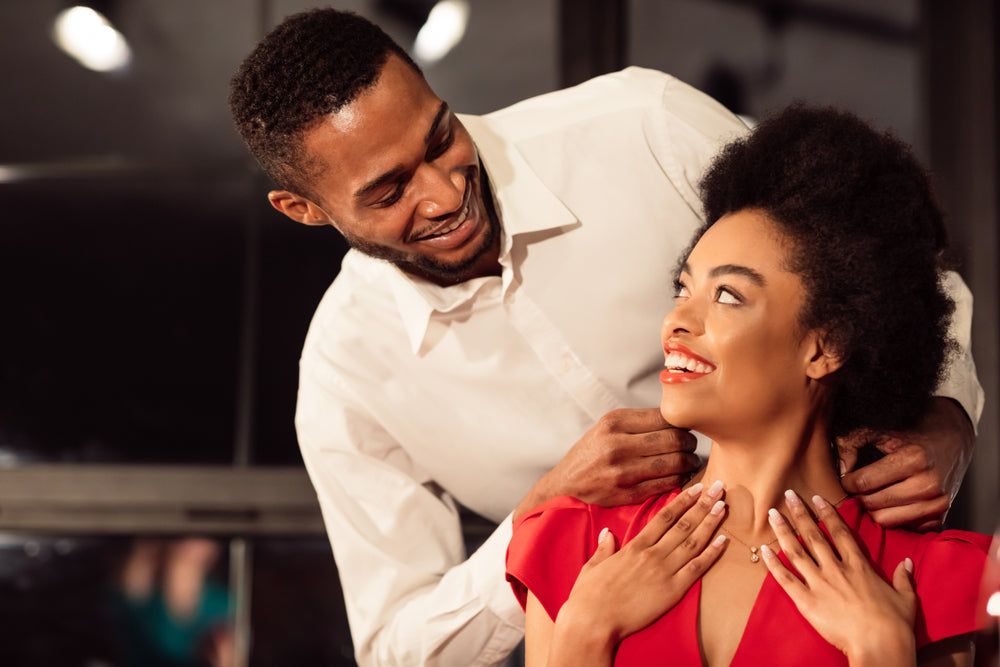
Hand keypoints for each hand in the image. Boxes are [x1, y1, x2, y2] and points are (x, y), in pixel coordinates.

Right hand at [515, 408, 699, 519]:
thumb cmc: (592, 452)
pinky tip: (678, 475)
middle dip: (689, 442)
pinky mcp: (626, 493)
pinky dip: (678, 478)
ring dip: (689, 461)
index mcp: (614, 422)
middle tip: (691, 445)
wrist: (566, 484)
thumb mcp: (608, 427)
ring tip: (690, 460)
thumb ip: (639, 421)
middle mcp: (617, 445)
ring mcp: (621, 471)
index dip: (682, 422)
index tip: (685, 427)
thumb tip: (679, 416)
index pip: (664, 417)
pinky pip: (665, 484)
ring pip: (674, 462)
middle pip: (673, 439)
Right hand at [550, 482, 726, 656]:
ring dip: (710, 523)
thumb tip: (607, 533)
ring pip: (693, 542)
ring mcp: (664, 572)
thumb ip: (604, 548)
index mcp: (634, 547)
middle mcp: (652, 555)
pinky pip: (696, 569)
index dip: (682, 501)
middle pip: (683, 524)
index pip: (664, 517)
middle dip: (702, 505)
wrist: (593, 621)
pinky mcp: (672, 591)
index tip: (696, 488)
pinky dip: (711, 554)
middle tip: (718, 488)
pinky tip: (723, 541)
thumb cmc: (589, 596)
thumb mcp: (593, 566)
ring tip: (723, 506)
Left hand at [762, 491, 915, 665]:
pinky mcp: (806, 601)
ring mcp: (819, 583)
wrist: (880, 645)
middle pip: (813, 535)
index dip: (827, 513)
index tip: (817, 499)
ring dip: (783, 531)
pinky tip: (764, 550)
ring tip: (771, 514)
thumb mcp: (905, 597)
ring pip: (796, 551)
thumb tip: (909, 562)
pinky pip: (785, 578)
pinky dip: (773, 564)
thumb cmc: (894, 624)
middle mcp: (836, 569)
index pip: (839, 532)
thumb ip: (904, 577)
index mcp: (859, 566)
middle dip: (799, 513)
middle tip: (787, 495)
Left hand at [836, 397, 973, 529]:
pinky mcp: (941, 516)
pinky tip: (889, 505)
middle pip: (874, 505)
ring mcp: (938, 503)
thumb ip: (852, 443)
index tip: (845, 479)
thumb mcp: (882, 429)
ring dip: (874, 511)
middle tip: (855, 490)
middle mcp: (928, 484)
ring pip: (887, 521)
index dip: (847, 483)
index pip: (865, 483)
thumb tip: (839, 469)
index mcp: (913, 460)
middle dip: (859, 498)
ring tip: (870, 497)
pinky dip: (893, 519)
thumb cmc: (914, 432)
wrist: (953, 439)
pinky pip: (905, 528)